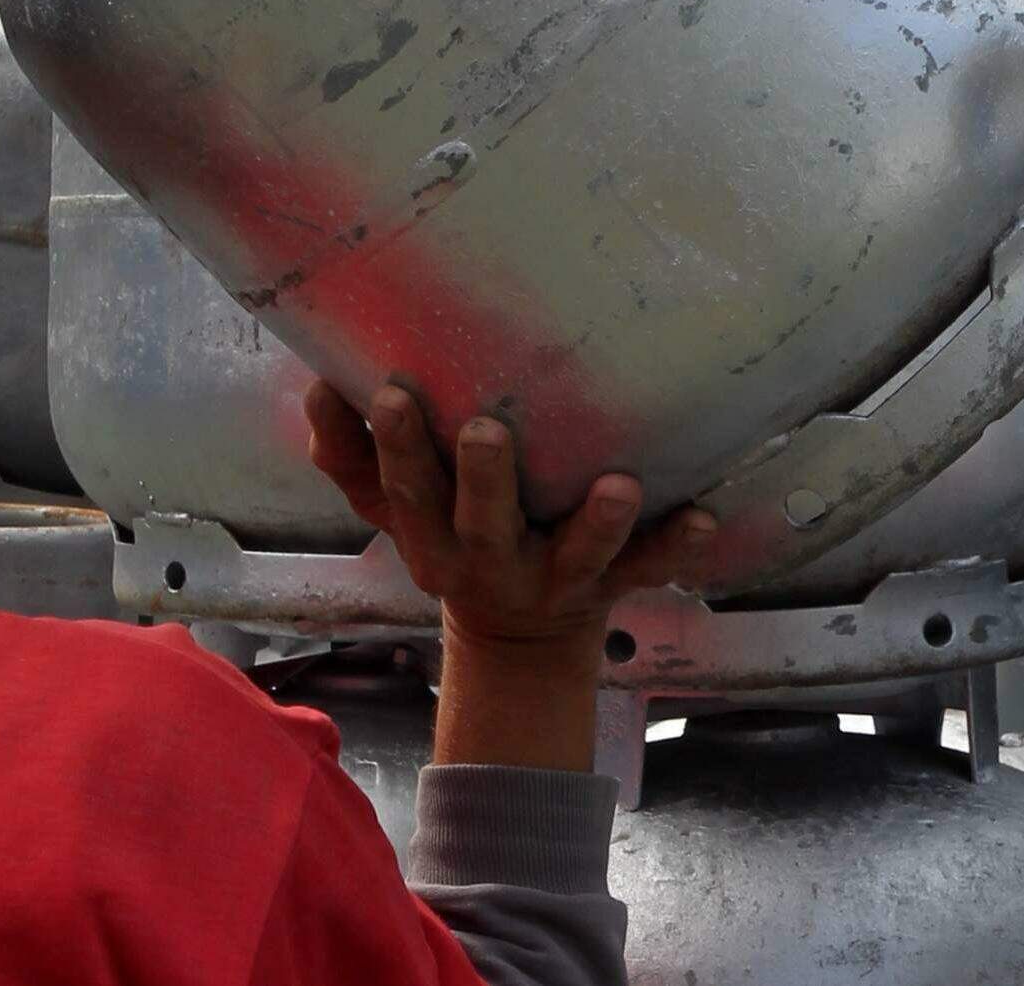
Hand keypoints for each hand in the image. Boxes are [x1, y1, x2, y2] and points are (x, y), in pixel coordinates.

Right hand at [305, 378, 717, 771]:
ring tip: (619, 486)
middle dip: (484, 480)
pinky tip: (707, 518)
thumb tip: (316, 383)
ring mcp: (557, 577)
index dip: (392, 448)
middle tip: (487, 431)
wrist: (519, 640)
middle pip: (481, 522)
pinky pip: (649, 566)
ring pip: (578, 553)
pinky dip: (678, 544)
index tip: (388, 390)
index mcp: (432, 538)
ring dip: (597, 522)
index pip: (401, 493)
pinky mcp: (613, 582)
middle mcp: (490, 562)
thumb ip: (352, 459)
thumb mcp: (398, 513)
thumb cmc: (454, 535)